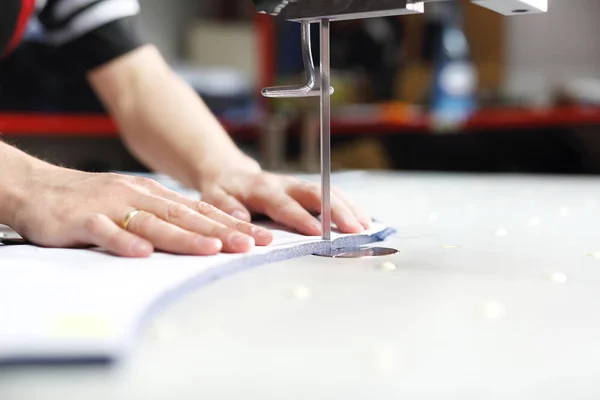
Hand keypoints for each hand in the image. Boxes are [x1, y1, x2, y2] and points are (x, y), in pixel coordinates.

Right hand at [6, 166, 273, 256]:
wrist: (38, 188)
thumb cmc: (92, 201)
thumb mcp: (135, 203)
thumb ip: (165, 217)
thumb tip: (205, 234)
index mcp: (154, 196)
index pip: (200, 211)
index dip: (231, 224)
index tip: (260, 237)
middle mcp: (138, 197)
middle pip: (186, 217)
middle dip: (221, 232)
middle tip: (251, 244)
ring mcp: (111, 207)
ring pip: (154, 223)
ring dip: (184, 237)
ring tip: (212, 248)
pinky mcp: (83, 220)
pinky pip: (105, 232)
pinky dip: (124, 242)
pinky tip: (143, 253)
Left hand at [198, 168, 371, 235]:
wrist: (229, 173)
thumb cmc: (222, 190)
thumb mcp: (214, 199)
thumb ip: (227, 209)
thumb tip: (241, 219)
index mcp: (262, 189)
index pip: (284, 204)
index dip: (300, 217)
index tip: (317, 232)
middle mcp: (284, 184)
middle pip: (316, 193)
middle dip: (337, 211)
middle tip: (356, 229)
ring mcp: (297, 185)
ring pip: (328, 191)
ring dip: (348, 207)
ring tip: (366, 226)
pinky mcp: (305, 189)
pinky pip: (331, 193)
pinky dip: (348, 205)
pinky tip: (362, 219)